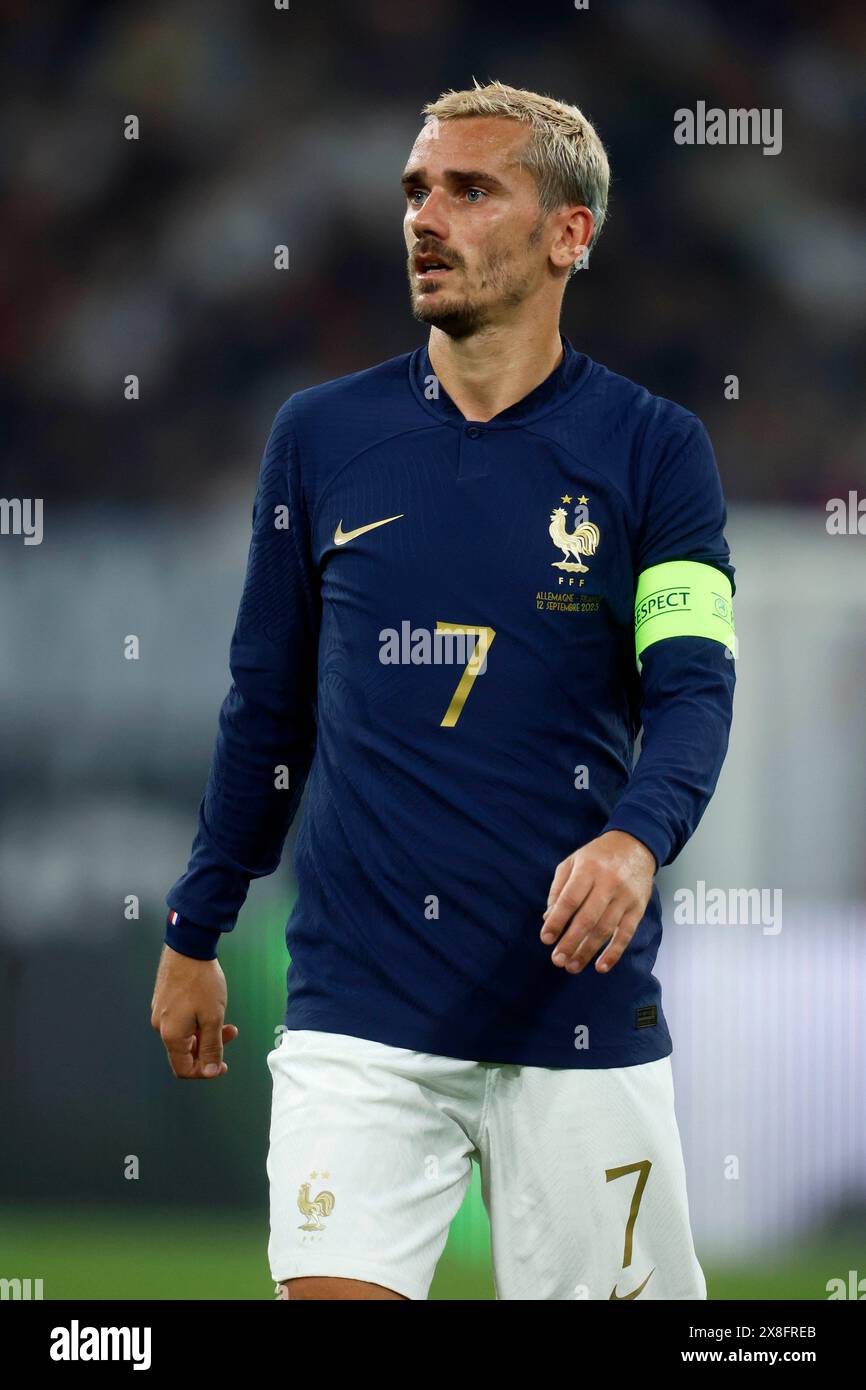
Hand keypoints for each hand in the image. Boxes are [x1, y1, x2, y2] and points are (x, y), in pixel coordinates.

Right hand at [150, 944, 238, 1078]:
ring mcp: (160, 1012)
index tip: (222, 1064)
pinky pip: (181, 1020)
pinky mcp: (163, 1000)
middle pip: (185, 1052)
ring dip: (206, 1033)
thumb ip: (211, 1047)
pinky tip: (210, 1008)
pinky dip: (197, 1021)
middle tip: (230, 1033)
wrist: (187, 948)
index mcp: (171, 1035)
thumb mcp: (213, 1018)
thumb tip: (210, 1071)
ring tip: (225, 1021)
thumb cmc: (201, 982)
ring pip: (185, 1034)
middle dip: (209, 1048)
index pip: (183, 1068)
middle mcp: (161, 1027)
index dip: (204, 1071)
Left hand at [540, 830, 655, 974]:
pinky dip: (614, 952)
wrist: (636, 845)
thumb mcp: (573, 862)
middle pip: (587, 918)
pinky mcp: (638, 908)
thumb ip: (558, 889)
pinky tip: (601, 966)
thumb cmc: (598, 856)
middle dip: (570, 942)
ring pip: (605, 929)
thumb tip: (548, 918)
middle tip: (557, 960)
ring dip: (588, 951)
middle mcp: (608, 883)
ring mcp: (625, 896)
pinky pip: (626, 934)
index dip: (556, 921)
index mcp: (588, 870)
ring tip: (572, 966)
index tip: (546, 939)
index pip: (569, 900)